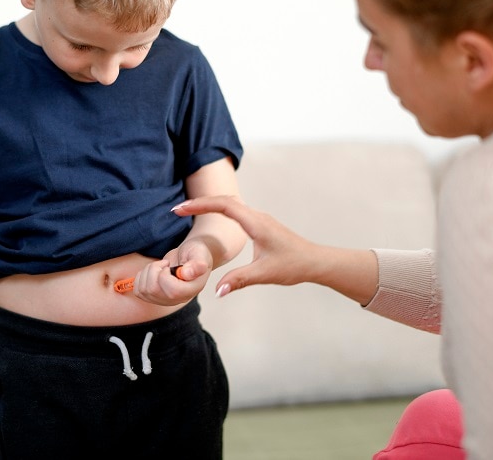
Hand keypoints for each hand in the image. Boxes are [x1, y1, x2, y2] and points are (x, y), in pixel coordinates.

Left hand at [133, 245, 211, 306]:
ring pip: (144, 290)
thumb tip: (187, 274)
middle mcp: (178, 299)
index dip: (164, 276)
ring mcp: (165, 300)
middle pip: (153, 290)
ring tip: (159, 266)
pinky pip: (138, 291)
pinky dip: (140, 278)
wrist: (189, 256)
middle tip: (164, 264)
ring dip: (147, 272)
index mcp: (191, 290)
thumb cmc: (195, 253)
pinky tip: (152, 272)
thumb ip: (197, 264)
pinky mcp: (154, 296)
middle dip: (153, 270)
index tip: (168, 265)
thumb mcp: (199, 254)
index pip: (172, 291)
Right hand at [172, 196, 318, 297]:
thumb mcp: (264, 274)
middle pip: (224, 200)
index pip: (223, 206)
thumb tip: (217, 291)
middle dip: (199, 203)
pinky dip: (219, 210)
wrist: (315, 261)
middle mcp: (257, 217)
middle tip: (177, 210)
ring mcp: (259, 219)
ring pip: (230, 204)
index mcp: (256, 223)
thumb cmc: (293, 265)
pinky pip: (236, 211)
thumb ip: (238, 280)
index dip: (200, 206)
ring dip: (209, 205)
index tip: (180, 210)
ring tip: (188, 211)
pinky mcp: (261, 225)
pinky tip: (212, 217)